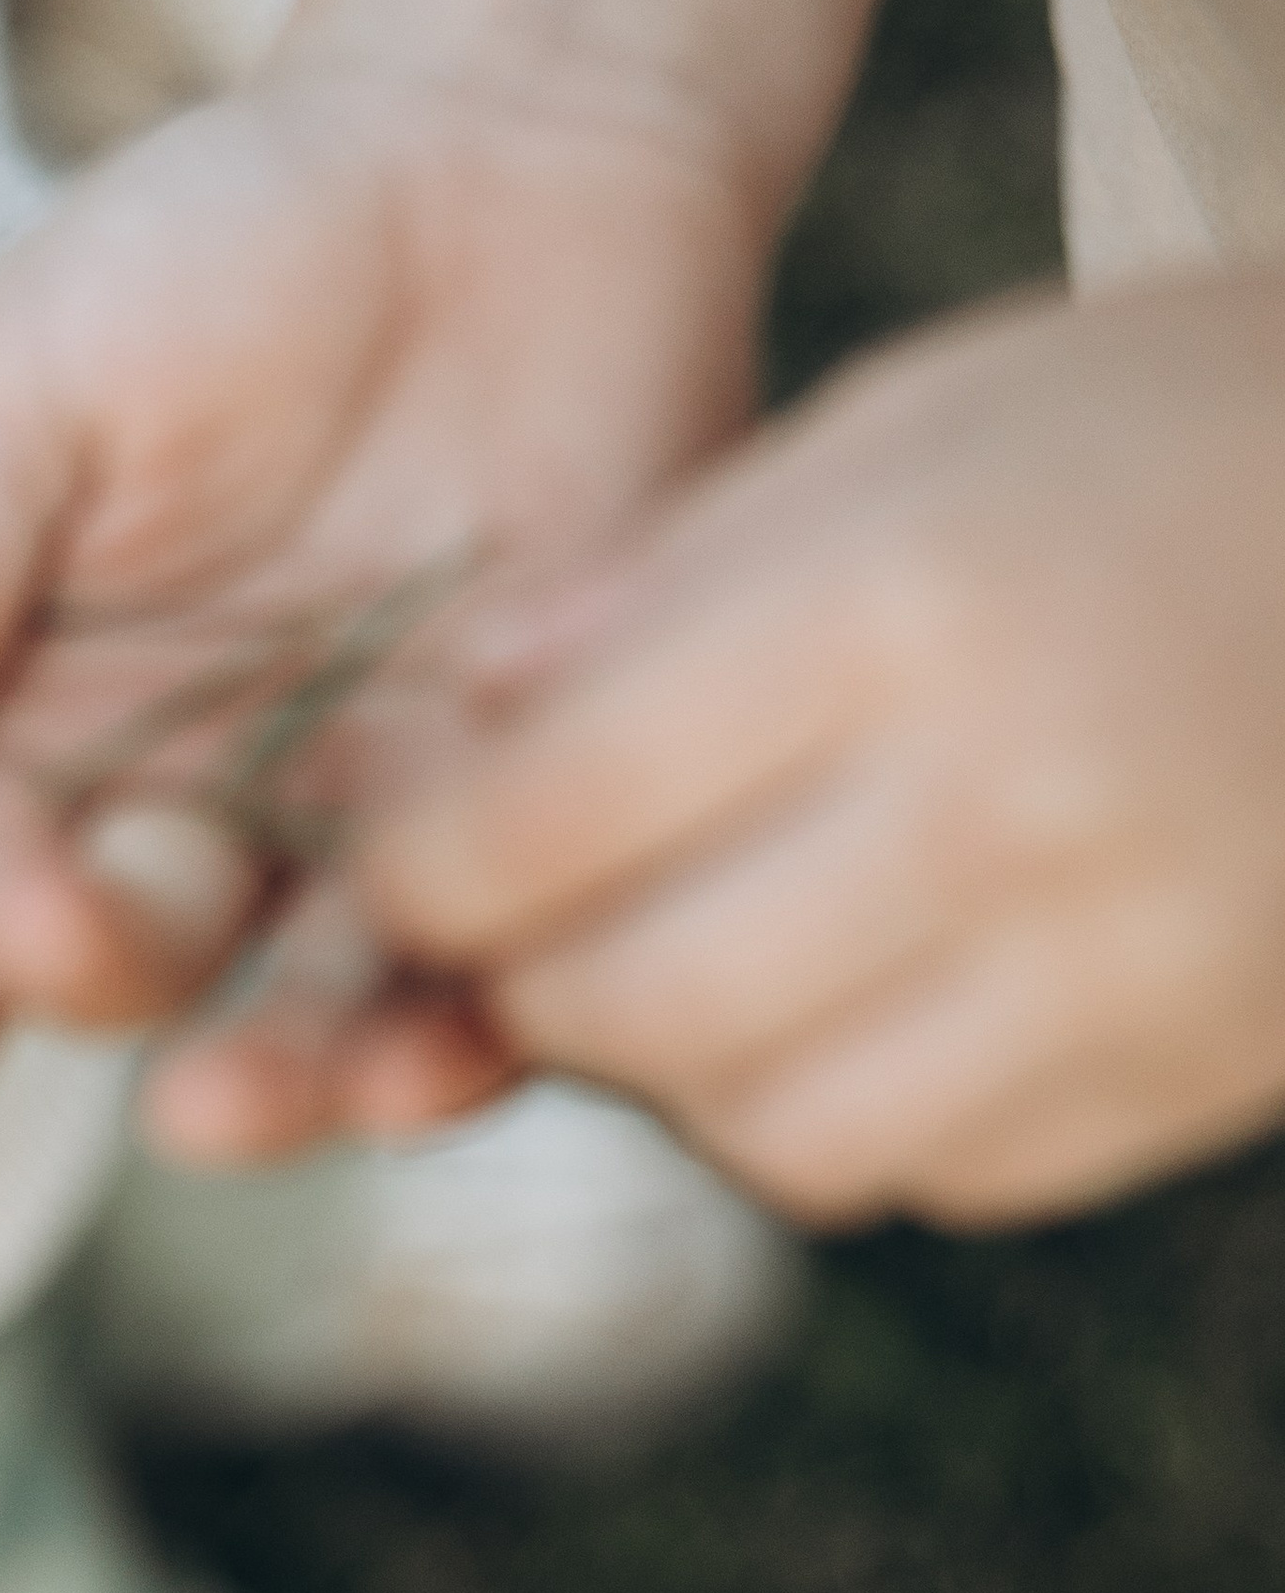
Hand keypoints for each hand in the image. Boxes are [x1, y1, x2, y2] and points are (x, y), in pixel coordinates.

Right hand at [0, 53, 766, 1161]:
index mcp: (46, 734)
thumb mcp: (36, 388)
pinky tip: (427, 1065)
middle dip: (87, 975)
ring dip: (272, 1067)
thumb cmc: (232, 241)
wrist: (514, 131)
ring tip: (232, 1104)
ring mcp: (377, 818)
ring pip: (312, 994)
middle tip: (59, 952)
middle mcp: (203, 809)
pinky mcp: (546, 795)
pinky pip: (505, 949)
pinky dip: (466, 1025)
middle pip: (132, 954)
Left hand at [344, 276, 1284, 1227]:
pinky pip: (929, 1170)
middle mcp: (1002, 804)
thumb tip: (446, 729)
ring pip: (766, 1129)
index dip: (422, 868)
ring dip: (685, 1072)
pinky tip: (867, 997)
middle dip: (528, 983)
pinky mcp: (1187, 1073)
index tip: (404, 857)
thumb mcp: (917, 421)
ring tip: (695, 963)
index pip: (545, 815)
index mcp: (901, 603)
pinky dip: (851, 1110)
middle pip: (629, 1000)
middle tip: (524, 929)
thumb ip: (665, 580)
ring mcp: (1112, 964)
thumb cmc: (1172, 440)